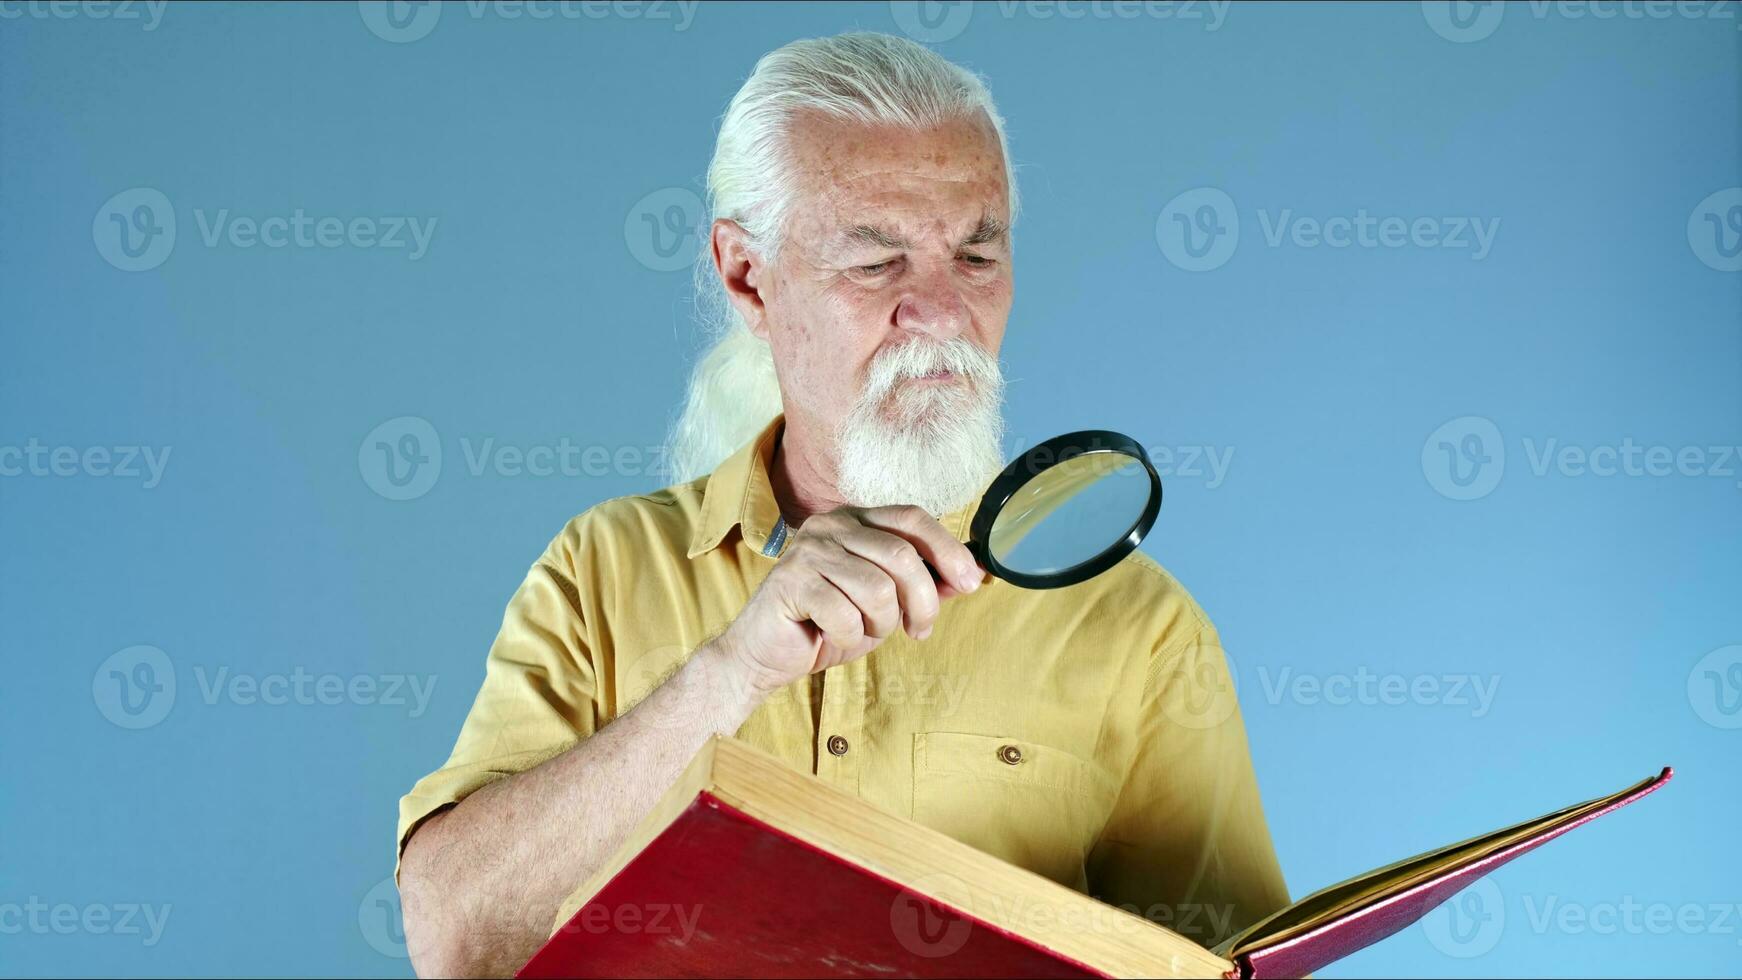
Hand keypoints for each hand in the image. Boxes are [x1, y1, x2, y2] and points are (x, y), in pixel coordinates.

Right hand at [716, 504, 984, 692]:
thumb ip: (921, 584)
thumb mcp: (885, 604)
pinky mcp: (790, 581)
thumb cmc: (827, 624)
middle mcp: (831, 525)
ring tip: (865, 631)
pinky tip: (832, 635)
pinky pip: (845, 614)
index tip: (972, 582)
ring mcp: (808, 550)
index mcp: (855, 519)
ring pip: (877, 589)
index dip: (948, 549)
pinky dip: (849, 636)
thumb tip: (970, 575)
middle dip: (922, 601)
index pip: (912, 517)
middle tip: (919, 630)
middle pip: (901, 555)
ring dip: (881, 623)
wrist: (765, 654)